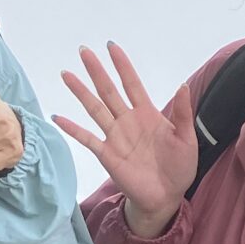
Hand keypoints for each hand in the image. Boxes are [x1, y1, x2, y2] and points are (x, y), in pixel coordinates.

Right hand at [54, 44, 197, 239]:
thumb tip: (183, 85)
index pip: (131, 83)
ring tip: (66, 74)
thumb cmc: (179, 167)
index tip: (111, 46)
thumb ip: (183, 113)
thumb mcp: (187, 139)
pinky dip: (71, 128)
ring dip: (80, 92)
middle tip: (83, 50)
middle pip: (108, 90)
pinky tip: (57, 117)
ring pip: (94, 108)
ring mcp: (115, 136)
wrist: (166, 196)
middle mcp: (127, 121)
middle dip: (96, 70)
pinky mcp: (107, 154)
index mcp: (147, 114)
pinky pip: (86, 138)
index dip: (122, 65)